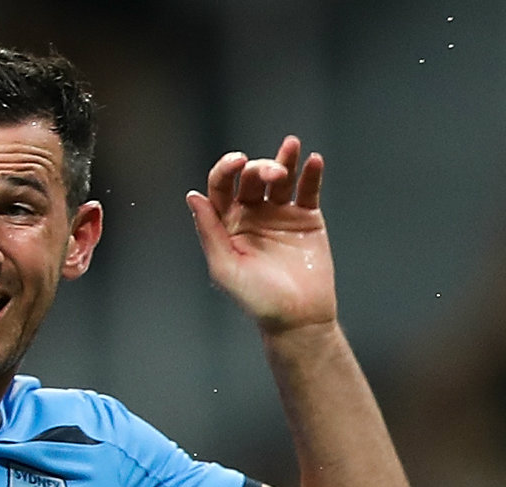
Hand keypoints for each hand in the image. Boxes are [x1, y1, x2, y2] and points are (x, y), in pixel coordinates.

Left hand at [189, 137, 335, 335]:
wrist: (298, 319)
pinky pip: (307, 189)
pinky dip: (310, 173)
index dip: (227, 168)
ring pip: (280, 177)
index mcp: (227, 223)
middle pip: (251, 177)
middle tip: (274, 175)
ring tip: (292, 147)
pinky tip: (313, 160)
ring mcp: (280, 214)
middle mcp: (252, 214)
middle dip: (260, 168)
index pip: (222, 186)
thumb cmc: (258, 300)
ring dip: (284, 159)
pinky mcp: (306, 219)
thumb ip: (209, 231)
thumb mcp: (225, 267)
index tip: (238, 161)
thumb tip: (192, 195)